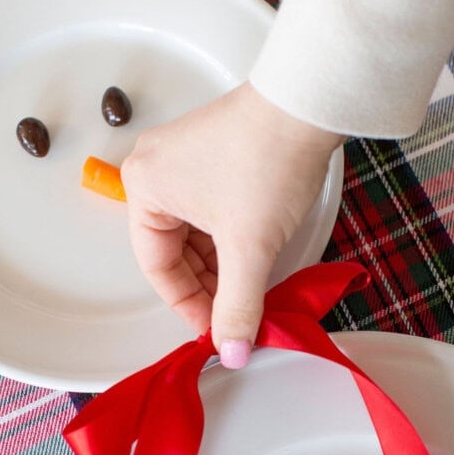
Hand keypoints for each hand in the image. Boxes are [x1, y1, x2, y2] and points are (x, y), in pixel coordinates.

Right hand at [121, 82, 343, 366]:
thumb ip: (238, 306)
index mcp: (144, 187)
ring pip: (196, 231)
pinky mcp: (213, 151)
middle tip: (238, 313)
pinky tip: (255, 254)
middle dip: (209, 283)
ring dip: (222, 262)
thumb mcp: (249, 247)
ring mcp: (183, 157)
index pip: (157, 267)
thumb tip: (231, 352)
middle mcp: (155, 168)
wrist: (308, 102)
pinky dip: (230, 236)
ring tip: (253, 286)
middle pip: (175, 249)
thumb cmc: (267, 163)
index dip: (188, 306)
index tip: (216, 331)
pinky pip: (211, 208)